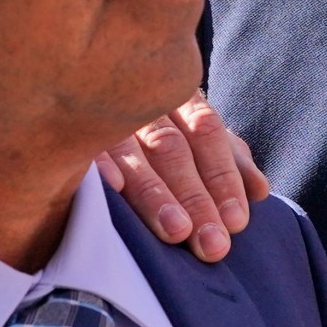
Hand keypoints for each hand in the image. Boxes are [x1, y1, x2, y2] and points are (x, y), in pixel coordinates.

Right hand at [97, 93, 270, 261]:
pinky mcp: (68, 133)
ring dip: (155, 193)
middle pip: (173, 149)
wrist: (85, 82)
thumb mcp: (196, 137)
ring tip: (175, 231)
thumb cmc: (157, 129)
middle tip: (212, 243)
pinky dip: (100, 167)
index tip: (236, 220)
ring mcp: (103, 117)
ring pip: (133, 153)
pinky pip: (84, 149)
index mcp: (178, 100)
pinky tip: (113, 190)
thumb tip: (259, 191)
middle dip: (195, 198)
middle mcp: (141, 105)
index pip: (207, 134)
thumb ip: (227, 160)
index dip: (223, 177)